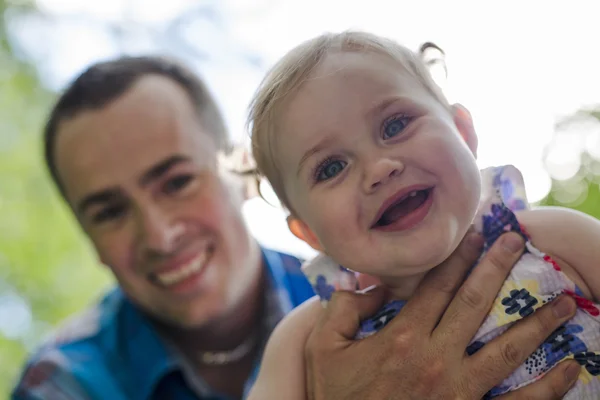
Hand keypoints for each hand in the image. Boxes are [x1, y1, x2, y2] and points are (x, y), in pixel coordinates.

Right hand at [304, 231, 578, 399]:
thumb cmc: (336, 397)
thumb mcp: (324, 348)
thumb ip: (343, 309)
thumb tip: (371, 285)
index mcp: (402, 337)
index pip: (437, 286)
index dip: (458, 256)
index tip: (476, 233)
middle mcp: (436, 358)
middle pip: (474, 303)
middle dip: (497, 268)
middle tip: (516, 241)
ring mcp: (459, 391)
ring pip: (507, 349)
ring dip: (538, 323)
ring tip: (565, 302)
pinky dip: (548, 387)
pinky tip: (570, 368)